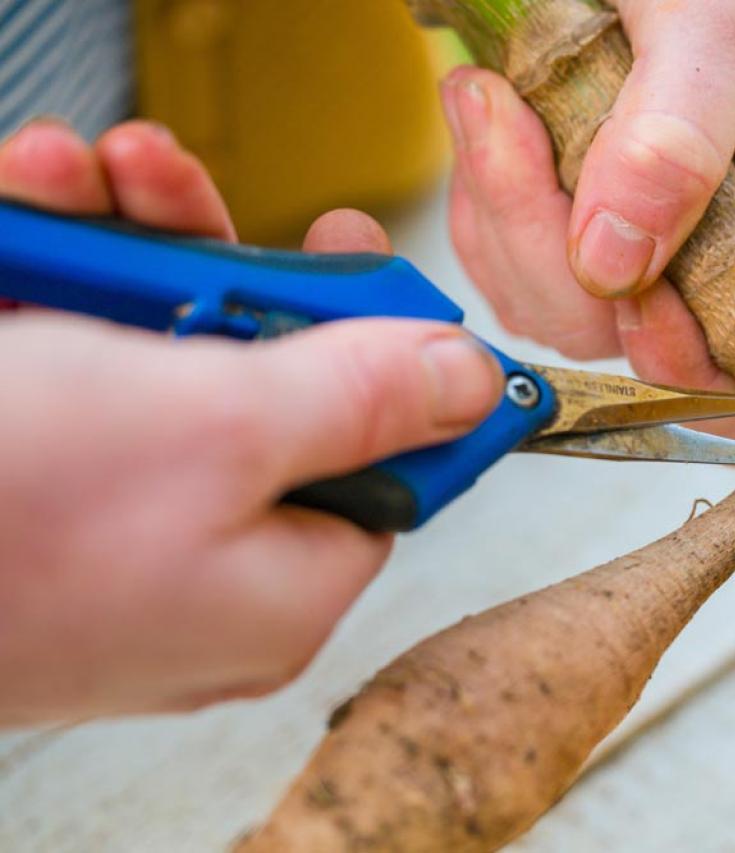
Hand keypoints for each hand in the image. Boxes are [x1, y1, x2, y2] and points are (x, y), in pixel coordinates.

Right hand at [0, 120, 503, 725]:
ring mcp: (108, 539)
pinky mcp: (30, 500)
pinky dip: (52, 292)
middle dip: (219, 268)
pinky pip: (69, 382)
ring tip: (74, 174)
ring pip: (154, 372)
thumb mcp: (218, 428)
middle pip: (265, 397)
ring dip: (119, 256)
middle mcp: (203, 572)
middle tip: (177, 185)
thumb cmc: (10, 515)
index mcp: (282, 584)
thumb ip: (357, 397)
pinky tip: (31, 218)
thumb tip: (465, 383)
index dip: (385, 352)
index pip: (388, 463)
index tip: (358, 258)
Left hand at [441, 0, 734, 396]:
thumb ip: (678, 134)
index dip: (682, 355)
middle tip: (506, 115)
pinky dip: (484, 206)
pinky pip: (513, 273)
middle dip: (550, 249)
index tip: (616, 281)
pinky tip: (490, 115)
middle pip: (634, 348)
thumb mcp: (714, 16)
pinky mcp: (579, 235)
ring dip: (503, 212)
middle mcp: (731, 259)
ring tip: (492, 92)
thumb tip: (613, 267)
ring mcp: (650, 252)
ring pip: (559, 313)